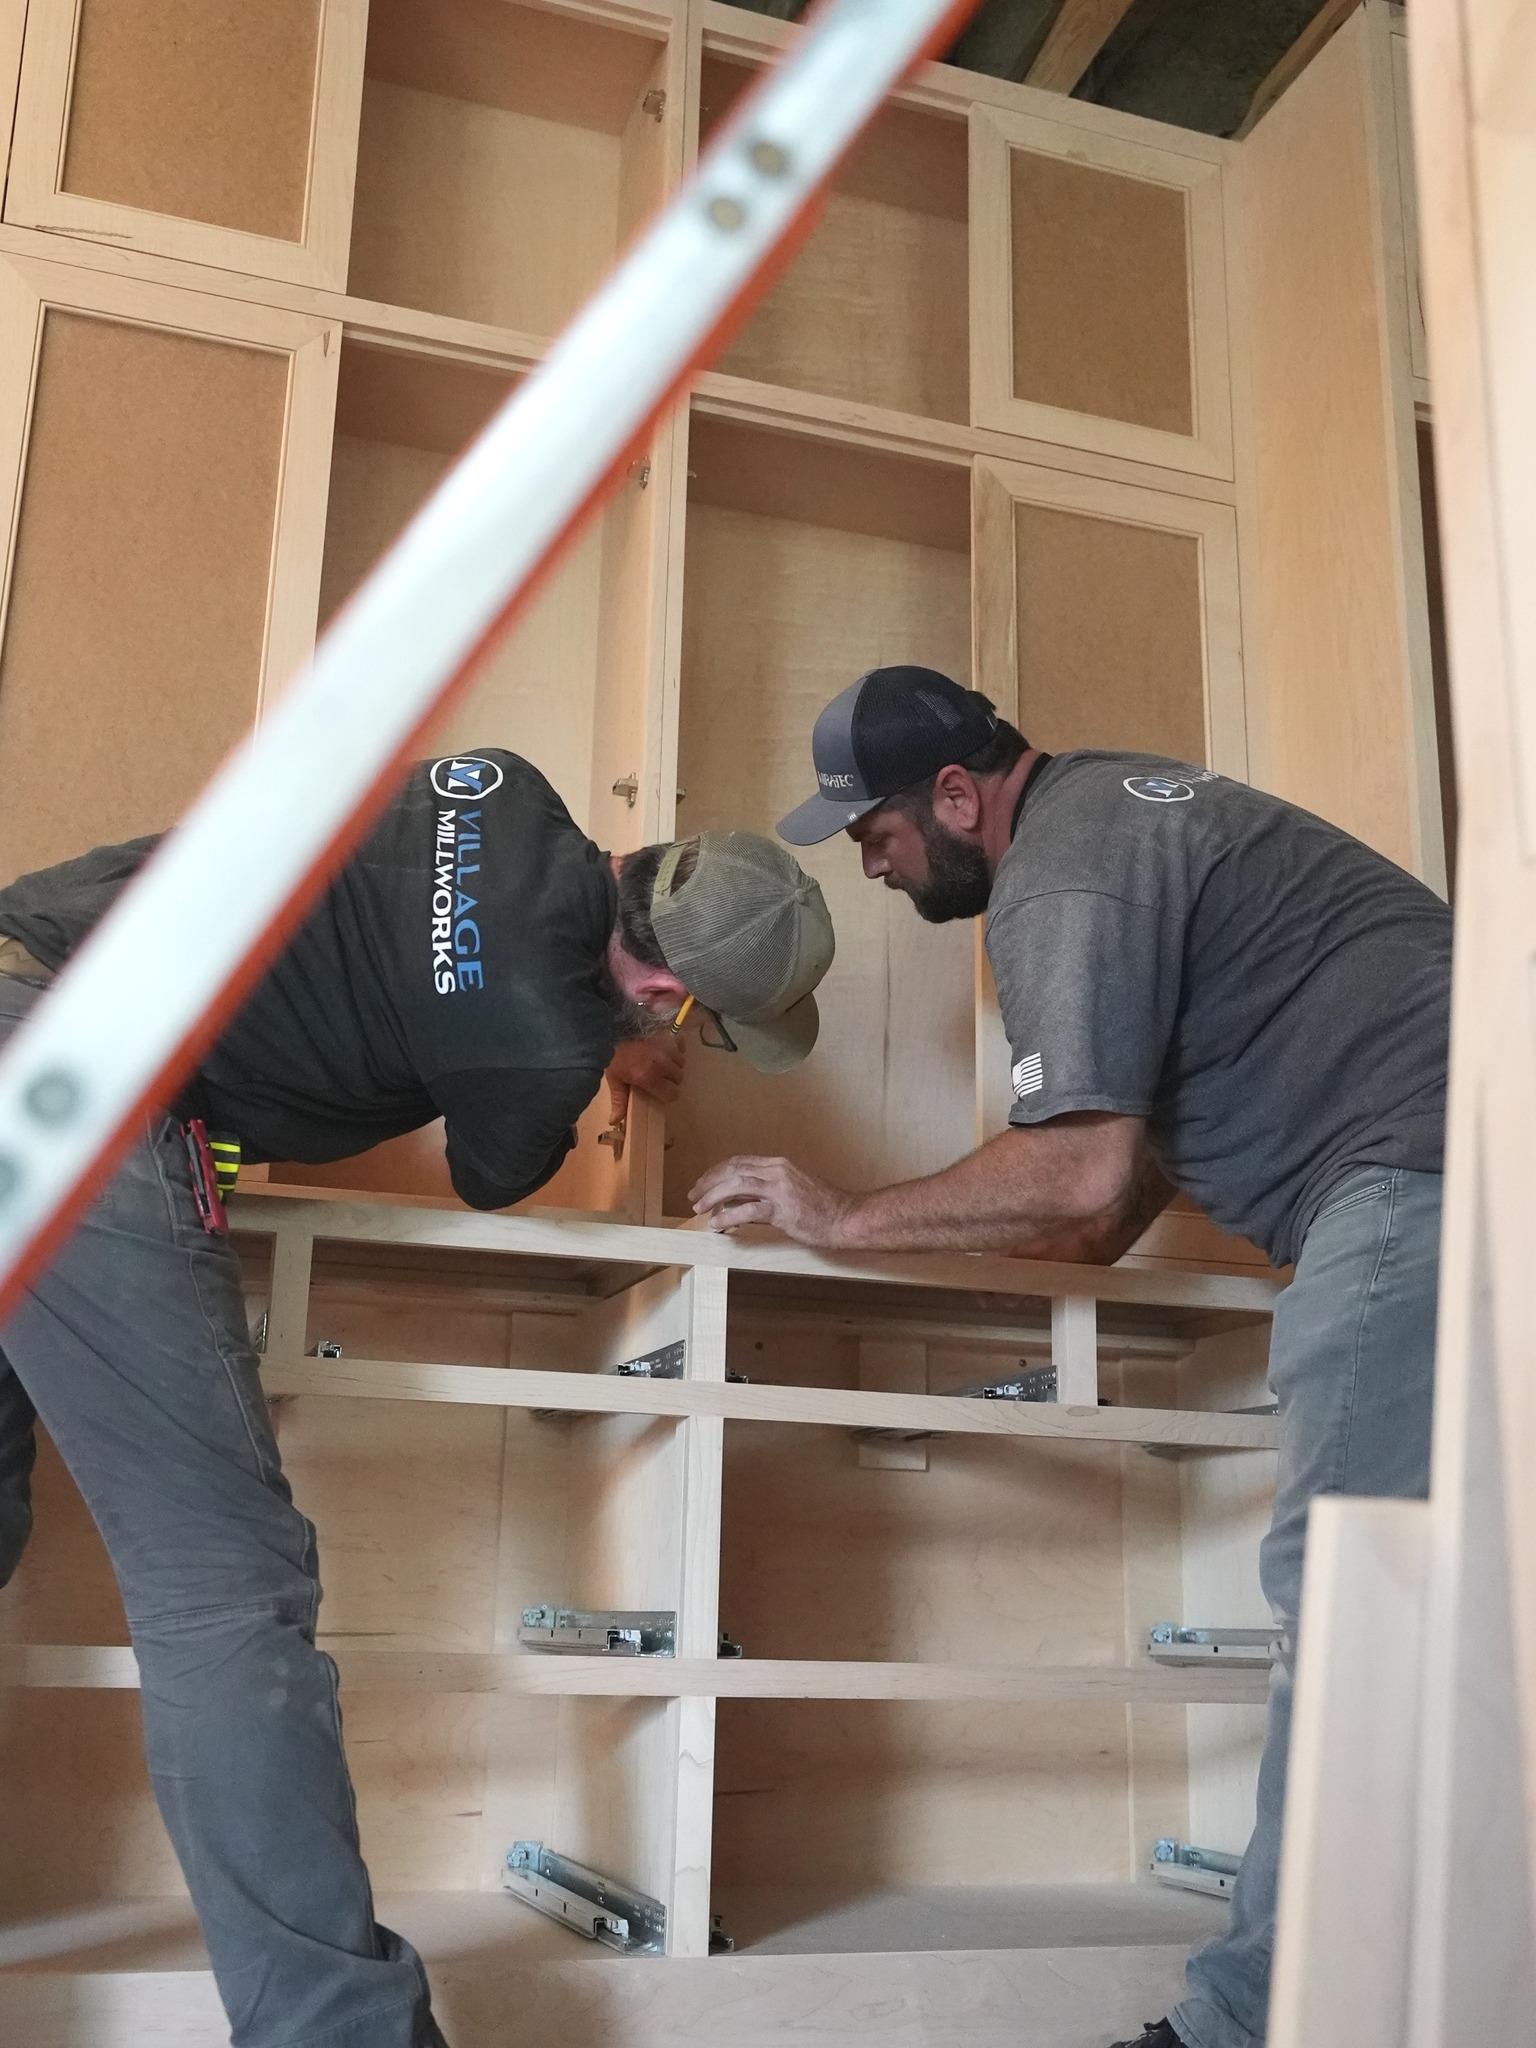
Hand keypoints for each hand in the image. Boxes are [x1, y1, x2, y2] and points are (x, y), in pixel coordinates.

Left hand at [606, 1033, 686, 1120]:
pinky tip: (668, 1051)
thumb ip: (619, 1101)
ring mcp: (666, 1048)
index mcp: (649, 1077)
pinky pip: (681, 1045)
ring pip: (681, 1063)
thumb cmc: (614, 1058)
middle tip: (659, 1078)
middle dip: (671, 1080)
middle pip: (678, 1078)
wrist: (611, 1032)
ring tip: (663, 1064)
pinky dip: (677, 1048)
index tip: (660, 1092)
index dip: (667, 1095)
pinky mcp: (667, 1036)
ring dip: (674, 1065)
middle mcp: (662, 1063)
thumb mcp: (615, 1081)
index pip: (673, 1094)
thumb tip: (614, 1122)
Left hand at [689, 1154, 856, 1244]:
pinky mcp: (782, 1210)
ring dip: (713, 1196)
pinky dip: (729, 1215)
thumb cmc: (823, 1207)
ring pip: (736, 1186)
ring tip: (699, 1208)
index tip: (703, 1182)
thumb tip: (740, 1201)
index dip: (717, 1171)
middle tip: (693, 1196)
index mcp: (779, 1164)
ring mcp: (780, 1189)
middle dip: (709, 1182)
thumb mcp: (792, 1189)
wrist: (847, 1217)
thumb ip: (767, 1191)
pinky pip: (748, 1211)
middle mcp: (777, 1171)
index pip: (739, 1162)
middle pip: (732, 1170)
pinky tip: (717, 1222)